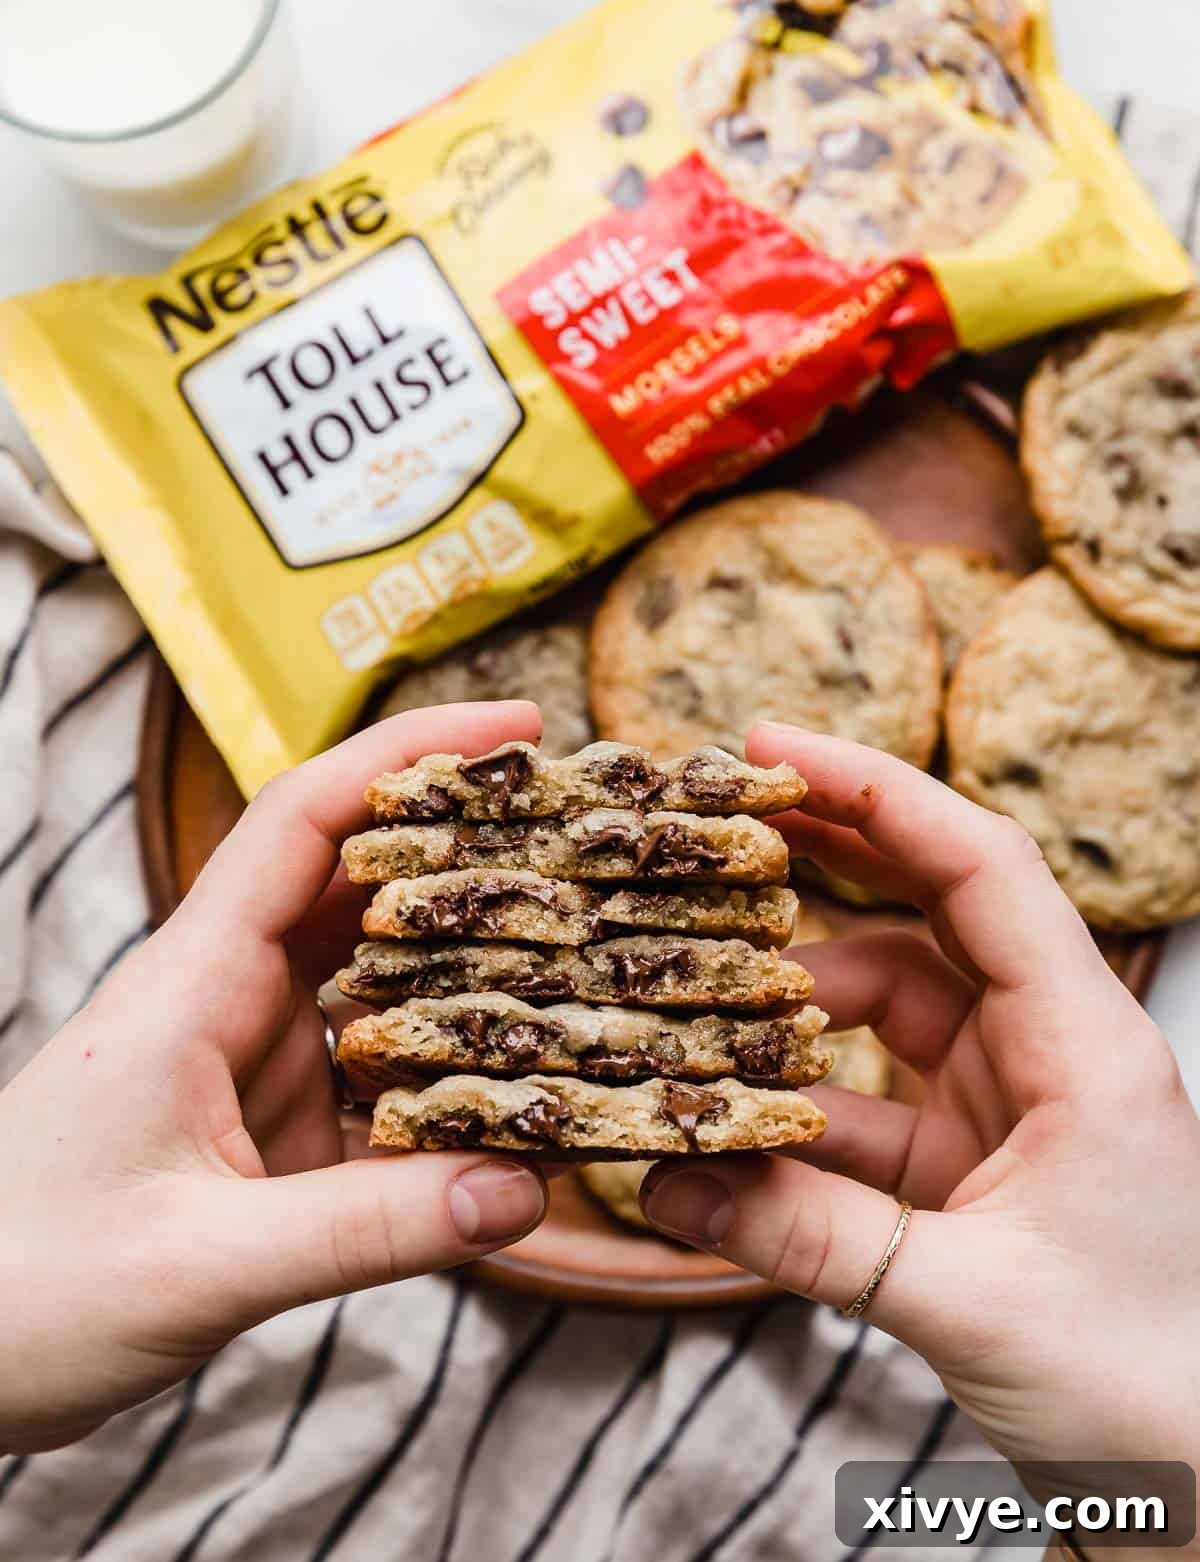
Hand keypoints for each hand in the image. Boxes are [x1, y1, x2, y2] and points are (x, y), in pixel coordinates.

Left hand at [0, 702, 549, 1453]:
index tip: (518, 727)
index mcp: (194, 981)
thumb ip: (366, 1229)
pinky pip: (379, 1080)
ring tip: (585, 956)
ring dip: (472, 967)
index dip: (411, 754)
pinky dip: (448, 1079)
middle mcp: (229, 1000)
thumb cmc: (20, 1289)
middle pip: (363, 884)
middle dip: (471, 851)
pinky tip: (515, 1096)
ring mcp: (252, 1064)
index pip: (308, 821)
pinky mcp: (267, 1129)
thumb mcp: (199, 1263)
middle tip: (587, 837)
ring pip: (381, 982)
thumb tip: (525, 1189)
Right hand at [641, 723, 1199, 1541]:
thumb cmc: (1153, 1388)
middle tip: (716, 816)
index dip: (876, 792)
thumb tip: (668, 1177)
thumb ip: (808, 1236)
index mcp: (1085, 1044)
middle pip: (927, 911)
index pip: (980, 868)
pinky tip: (721, 1119)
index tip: (773, 745)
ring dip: (789, 1003)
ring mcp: (1004, 1108)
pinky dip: (793, 1111)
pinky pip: (862, 1111)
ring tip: (689, 982)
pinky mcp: (969, 1170)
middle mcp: (1047, 1052)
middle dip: (825, 857)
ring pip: (882, 1012)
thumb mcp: (969, 1300)